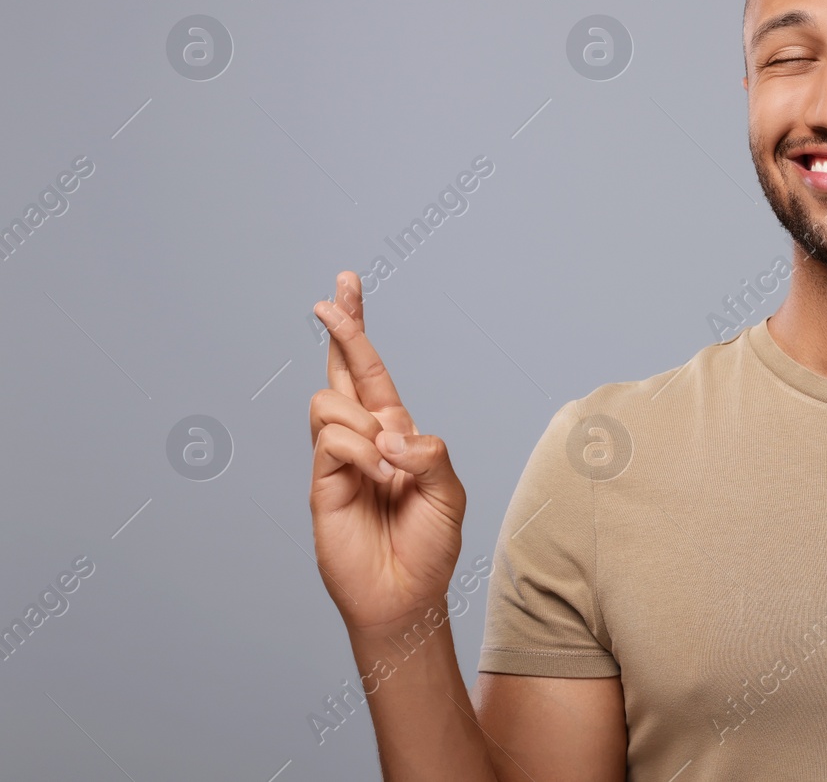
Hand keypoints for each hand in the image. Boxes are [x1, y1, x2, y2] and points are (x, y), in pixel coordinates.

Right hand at [308, 272, 466, 633]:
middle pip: (340, 368)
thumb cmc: (428, 545)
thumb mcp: (448, 491)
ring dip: (365, 426)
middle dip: (337, 327)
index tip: (345, 286)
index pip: (371, 370)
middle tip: (328, 298)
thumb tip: (390, 433)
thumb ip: (429, 453)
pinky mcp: (322, 483)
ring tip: (388, 468)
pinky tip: (378, 478)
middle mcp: (363, 436)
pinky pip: (333, 441)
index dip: (356, 329)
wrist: (405, 594)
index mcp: (395, 430)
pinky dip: (361, 453)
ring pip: (332, 403)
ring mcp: (338, 458)